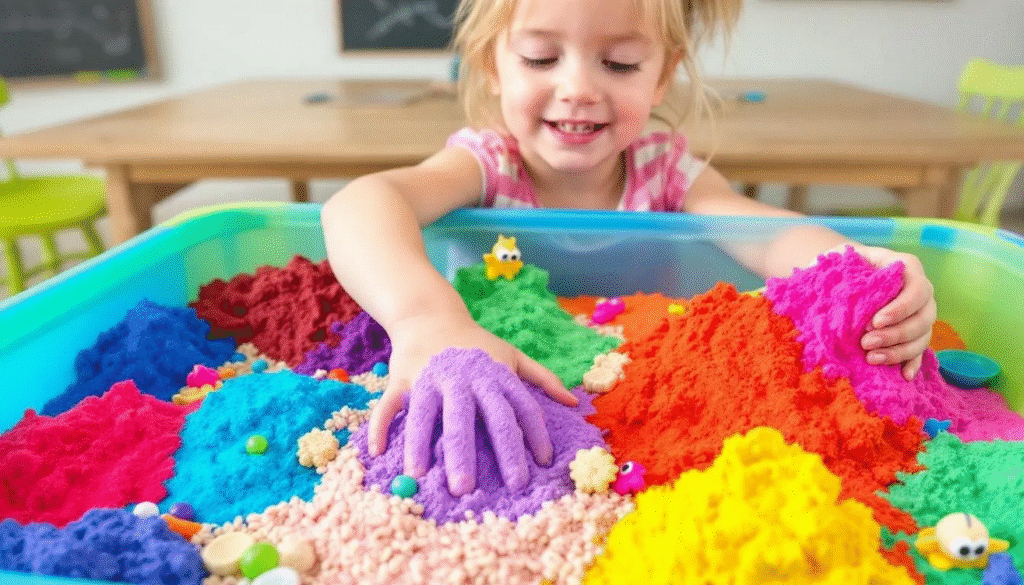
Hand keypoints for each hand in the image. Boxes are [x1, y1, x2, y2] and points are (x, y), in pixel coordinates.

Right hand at [365, 313, 577, 494]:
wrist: (430, 315)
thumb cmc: (476, 343)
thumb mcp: (511, 355)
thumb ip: (541, 378)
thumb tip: (573, 402)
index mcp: (494, 374)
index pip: (518, 408)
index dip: (531, 435)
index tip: (540, 465)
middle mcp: (464, 378)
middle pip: (471, 418)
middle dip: (471, 452)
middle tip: (473, 488)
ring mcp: (431, 378)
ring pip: (428, 414)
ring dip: (423, 445)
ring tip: (425, 477)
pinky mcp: (403, 379)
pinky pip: (391, 405)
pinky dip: (381, 426)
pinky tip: (380, 453)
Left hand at [852, 245, 936, 380]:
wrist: (844, 272)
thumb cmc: (842, 264)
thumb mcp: (839, 258)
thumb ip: (839, 266)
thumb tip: (828, 284)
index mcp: (907, 268)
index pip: (917, 289)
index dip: (900, 308)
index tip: (874, 322)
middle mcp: (921, 291)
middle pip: (924, 317)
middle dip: (895, 334)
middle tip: (866, 343)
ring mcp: (920, 313)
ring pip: (922, 336)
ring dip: (899, 351)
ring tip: (871, 359)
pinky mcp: (914, 333)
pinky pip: (920, 350)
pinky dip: (912, 363)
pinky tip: (903, 375)